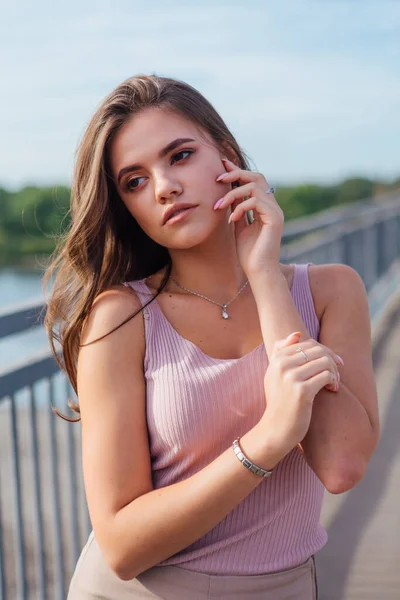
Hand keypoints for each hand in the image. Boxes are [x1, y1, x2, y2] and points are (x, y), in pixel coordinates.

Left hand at [214, 158, 283, 275]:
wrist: (258, 271)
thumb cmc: (248, 254)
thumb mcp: (239, 227)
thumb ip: (236, 210)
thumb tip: (228, 196)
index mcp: (265, 207)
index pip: (253, 181)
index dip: (237, 171)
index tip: (221, 165)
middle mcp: (272, 206)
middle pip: (257, 177)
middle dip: (236, 174)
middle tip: (218, 179)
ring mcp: (275, 211)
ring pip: (254, 187)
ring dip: (233, 194)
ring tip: (219, 206)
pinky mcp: (275, 218)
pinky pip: (256, 201)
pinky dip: (240, 207)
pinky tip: (232, 219)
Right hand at [260, 332, 343, 458]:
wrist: (275, 430)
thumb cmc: (280, 402)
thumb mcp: (274, 374)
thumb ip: (281, 352)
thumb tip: (297, 333)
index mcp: (276, 359)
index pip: (307, 343)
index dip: (324, 352)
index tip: (332, 364)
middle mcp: (281, 365)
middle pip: (318, 350)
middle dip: (331, 361)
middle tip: (335, 376)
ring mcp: (290, 378)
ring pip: (324, 361)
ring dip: (334, 372)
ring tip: (333, 384)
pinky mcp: (301, 391)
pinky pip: (326, 376)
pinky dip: (333, 381)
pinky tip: (332, 390)